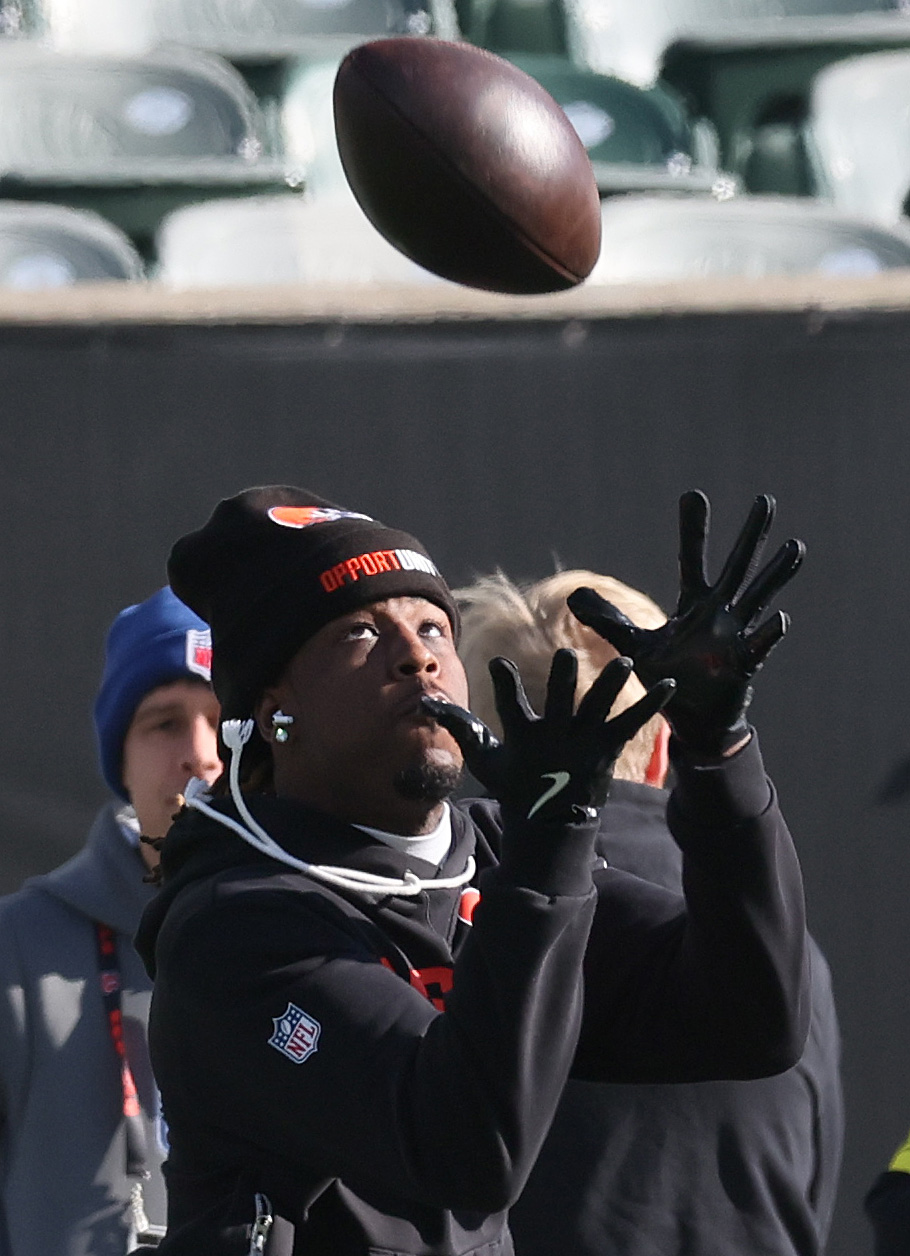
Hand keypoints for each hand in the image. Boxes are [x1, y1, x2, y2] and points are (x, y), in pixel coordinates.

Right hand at [422, 650, 673, 821]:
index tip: (499, 663)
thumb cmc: (513, 785)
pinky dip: (650, 704)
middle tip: (566, 655)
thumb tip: (426, 702)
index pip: (511, 706)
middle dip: (562, 681)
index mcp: (524, 737)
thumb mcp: (484, 758)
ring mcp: (583, 743)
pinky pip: (631, 723)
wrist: (549, 824)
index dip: (504, 685)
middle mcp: (555, 737)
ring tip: (626, 660)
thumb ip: (459, 727)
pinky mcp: (606, 749)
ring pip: (598, 708)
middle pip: (559, 704)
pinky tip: (669, 685)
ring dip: (611, 684)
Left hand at [567, 491, 804, 756]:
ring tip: (795, 546)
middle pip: (738, 566)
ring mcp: (736, 636)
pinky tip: (781, 618)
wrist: (692, 719)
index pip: (691, 559)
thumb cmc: (669, 677)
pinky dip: (768, 634)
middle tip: (767, 500)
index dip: (692, 530)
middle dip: (752, 534)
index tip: (692, 495)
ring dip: (776, 573)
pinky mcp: (743, 665)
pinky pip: (757, 648)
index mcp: (694, 605)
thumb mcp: (632, 646)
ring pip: (759, 598)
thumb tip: (574, 596)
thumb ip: (608, 620)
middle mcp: (720, 613)